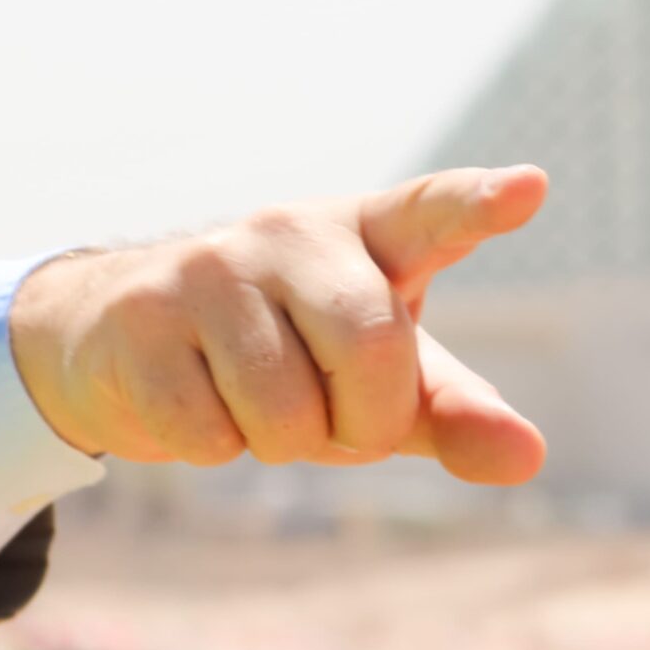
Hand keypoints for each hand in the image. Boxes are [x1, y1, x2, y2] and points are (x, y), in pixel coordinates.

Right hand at [6, 166, 548, 483]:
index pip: (432, 213)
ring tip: (253, 405)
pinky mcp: (141, 319)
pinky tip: (195, 403)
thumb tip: (528, 459)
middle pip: (370, 350)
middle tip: (333, 418)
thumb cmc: (281, 356)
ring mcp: (208, 269)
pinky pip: (208, 433)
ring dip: (279, 444)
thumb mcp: (375, 381)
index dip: (480, 205)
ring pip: (283, 413)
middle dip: (363, 423)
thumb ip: (452, 413)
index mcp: (366, 234)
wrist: (120, 337)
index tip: (529, 190)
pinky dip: (212, 447)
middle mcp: (290, 233)